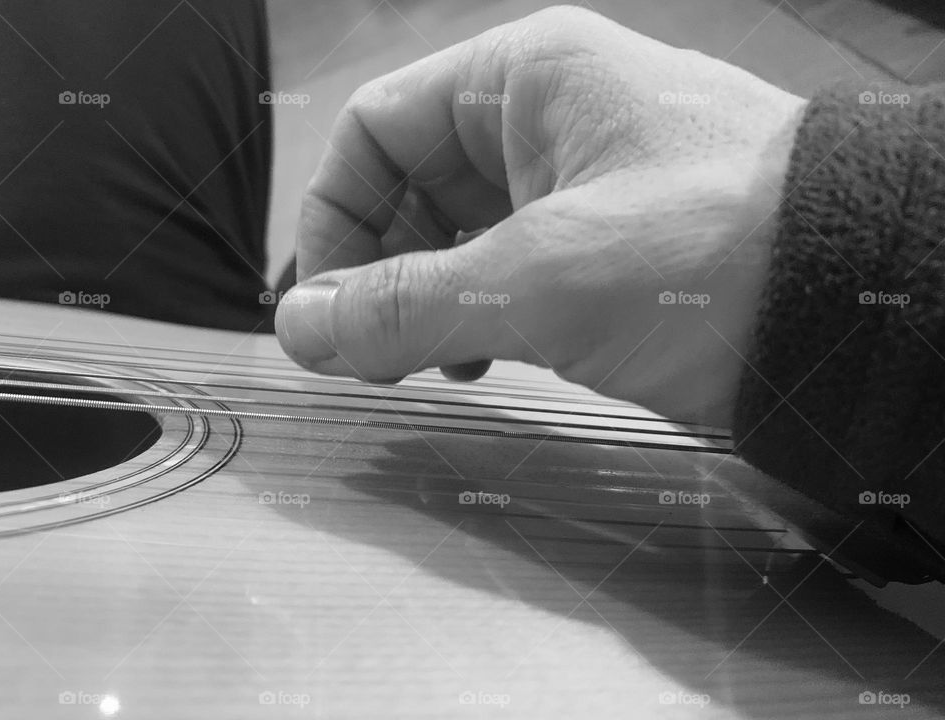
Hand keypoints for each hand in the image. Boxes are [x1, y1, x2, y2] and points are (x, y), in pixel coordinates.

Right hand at [276, 5, 806, 426]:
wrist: (857, 314)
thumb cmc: (718, 255)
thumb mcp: (542, 279)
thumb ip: (408, 303)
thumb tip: (303, 326)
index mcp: (527, 80)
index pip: (377, 129)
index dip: (332, 217)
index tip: (323, 308)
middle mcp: (550, 122)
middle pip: (411, 185)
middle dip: (379, 269)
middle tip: (370, 350)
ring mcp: (582, 187)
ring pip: (458, 235)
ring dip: (426, 300)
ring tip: (427, 361)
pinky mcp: (610, 250)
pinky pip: (511, 272)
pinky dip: (479, 317)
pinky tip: (482, 359)